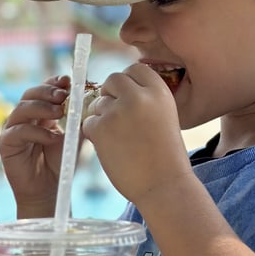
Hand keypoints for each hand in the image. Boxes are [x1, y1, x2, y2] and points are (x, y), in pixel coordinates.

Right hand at [0, 76, 70, 217]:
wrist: (47, 190)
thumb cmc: (59, 164)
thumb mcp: (73, 138)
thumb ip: (78, 120)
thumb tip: (90, 100)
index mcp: (40, 112)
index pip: (44, 89)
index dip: (54, 82)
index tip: (68, 81)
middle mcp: (24, 117)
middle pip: (30, 94)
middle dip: (48, 91)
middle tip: (64, 95)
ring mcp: (13, 129)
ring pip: (22, 108)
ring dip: (42, 107)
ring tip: (59, 112)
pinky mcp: (6, 143)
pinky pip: (19, 131)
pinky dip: (37, 132)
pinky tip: (52, 138)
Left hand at [83, 63, 191, 207]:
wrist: (164, 186)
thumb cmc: (166, 158)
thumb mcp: (164, 118)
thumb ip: (145, 101)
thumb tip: (116, 90)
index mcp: (159, 91)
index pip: (135, 69)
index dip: (128, 83)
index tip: (128, 98)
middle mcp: (138, 96)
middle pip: (113, 80)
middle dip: (110, 95)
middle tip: (116, 116)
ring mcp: (118, 111)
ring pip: (98, 103)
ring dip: (102, 118)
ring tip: (119, 140)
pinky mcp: (101, 129)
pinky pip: (88, 122)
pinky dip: (94, 134)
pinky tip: (110, 148)